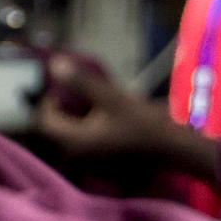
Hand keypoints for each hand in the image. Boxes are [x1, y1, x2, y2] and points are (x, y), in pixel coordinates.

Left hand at [34, 54, 218, 183]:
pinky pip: (86, 137)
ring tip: (95, 98)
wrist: (176, 148)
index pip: (44, 120)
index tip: (66, 86)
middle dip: (63, 107)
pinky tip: (106, 112)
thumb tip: (55, 63)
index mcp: (75, 140)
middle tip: (80, 90)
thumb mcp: (112, 97)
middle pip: (56, 127)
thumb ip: (81, 82)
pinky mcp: (105, 156)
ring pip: (72, 131)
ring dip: (77, 114)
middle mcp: (79, 152)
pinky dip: (89, 123)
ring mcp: (92, 157)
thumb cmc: (144, 123)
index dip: (50, 100)